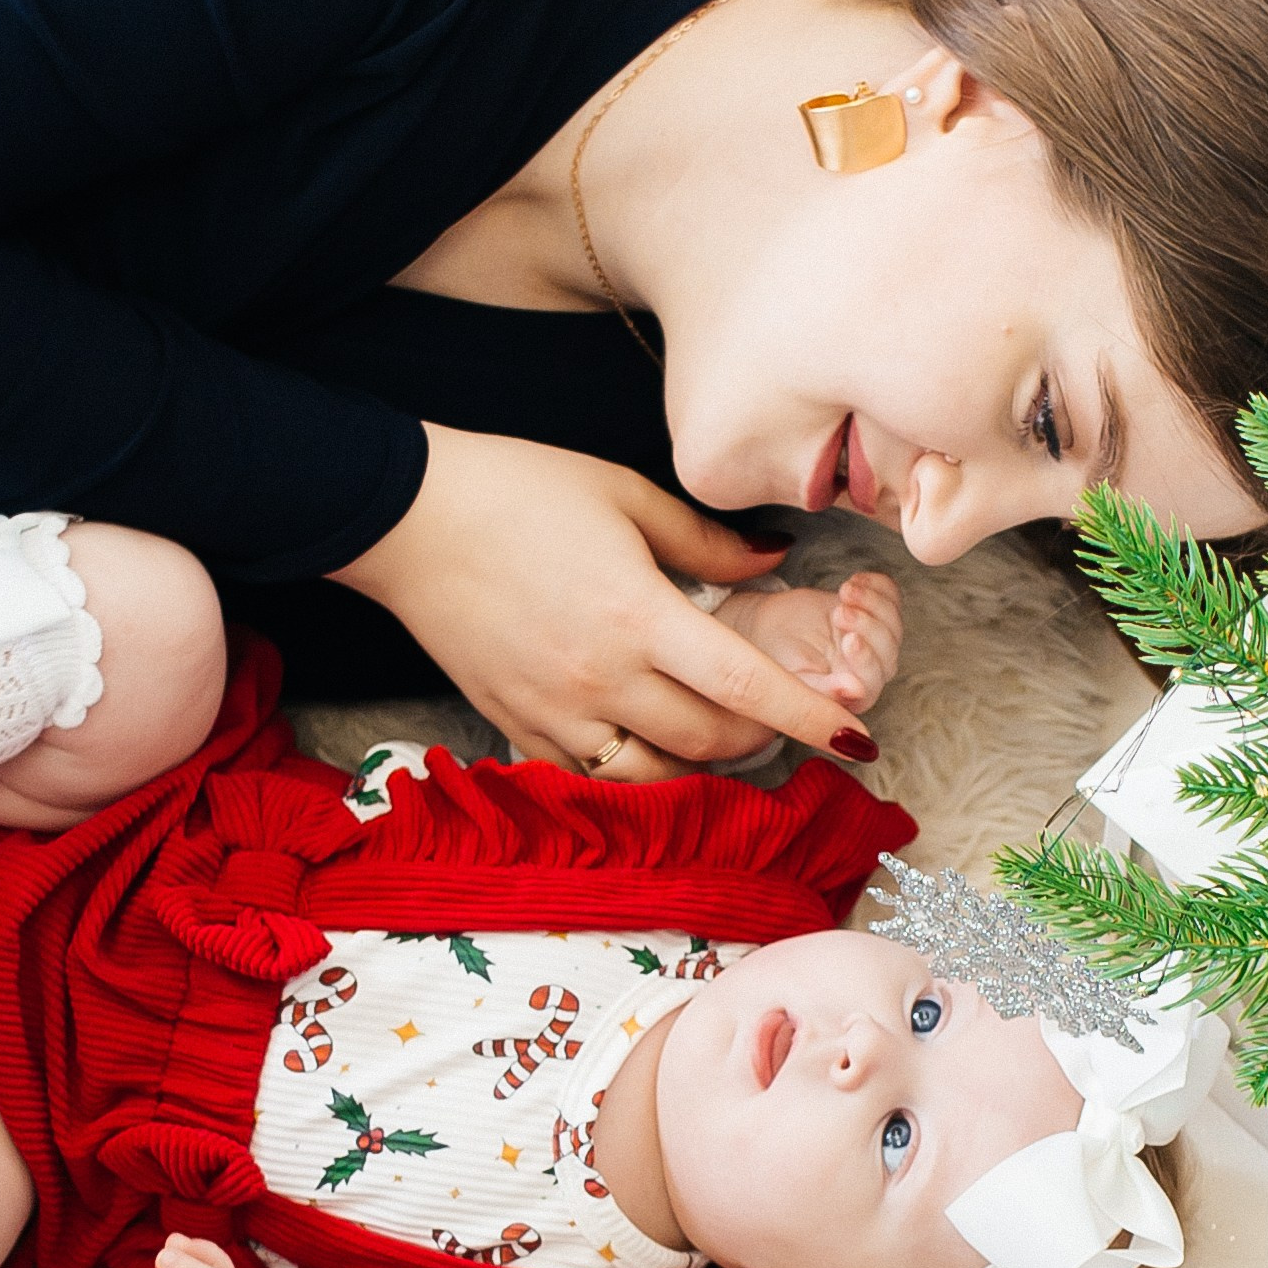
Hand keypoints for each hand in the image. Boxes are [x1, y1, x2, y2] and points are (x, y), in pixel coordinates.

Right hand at [336, 427, 883, 780]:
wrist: (409, 520)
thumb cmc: (520, 491)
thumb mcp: (625, 496)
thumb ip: (707, 544)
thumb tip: (773, 562)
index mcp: (638, 617)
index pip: (748, 687)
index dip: (813, 718)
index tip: (858, 736)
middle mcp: (601, 679)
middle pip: (712, 743)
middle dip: (765, 739)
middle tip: (785, 716)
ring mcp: (556, 713)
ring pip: (657, 776)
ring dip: (703, 764)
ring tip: (720, 730)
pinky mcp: (519, 729)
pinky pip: (597, 776)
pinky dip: (639, 769)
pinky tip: (652, 739)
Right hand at [710, 571, 902, 719]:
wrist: (766, 629)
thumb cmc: (774, 660)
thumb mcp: (791, 678)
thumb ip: (821, 692)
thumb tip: (854, 693)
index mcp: (852, 697)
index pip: (872, 683)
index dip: (865, 661)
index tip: (849, 640)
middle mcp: (869, 671)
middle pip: (888, 651)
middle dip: (868, 627)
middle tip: (840, 612)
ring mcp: (874, 640)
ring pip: (893, 622)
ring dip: (873, 602)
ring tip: (844, 591)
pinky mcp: (873, 611)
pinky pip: (892, 596)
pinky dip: (879, 584)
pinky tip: (854, 581)